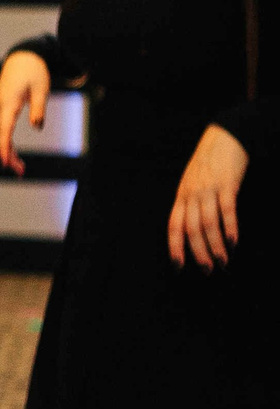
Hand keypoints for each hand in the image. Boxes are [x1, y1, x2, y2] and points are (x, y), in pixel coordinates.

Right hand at [0, 49, 49, 174]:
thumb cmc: (33, 71)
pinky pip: (1, 127)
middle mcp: (0, 106)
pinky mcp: (2, 106)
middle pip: (0, 135)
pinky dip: (6, 140)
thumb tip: (37, 127)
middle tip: (20, 171)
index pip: (4, 130)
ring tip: (19, 166)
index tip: (4, 163)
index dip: (4, 148)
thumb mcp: (42, 88)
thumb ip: (39, 108)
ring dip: (7, 149)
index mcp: (9, 102)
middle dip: (8, 154)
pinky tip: (12, 150)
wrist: (22, 56)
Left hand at [170, 124, 247, 269]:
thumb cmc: (209, 164)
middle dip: (198, 252)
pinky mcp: (227, 184)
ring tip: (223, 261)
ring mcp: (208, 189)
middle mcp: (191, 195)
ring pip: (208, 223)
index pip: (173, 226)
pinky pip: (227, 209)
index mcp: (181, 197)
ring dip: (215, 245)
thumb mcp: (192, 184)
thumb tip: (192, 231)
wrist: (225, 137)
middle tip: (208, 270)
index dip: (175, 247)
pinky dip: (230, 227)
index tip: (178, 266)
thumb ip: (191, 205)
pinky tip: (233, 241)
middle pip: (191, 229)